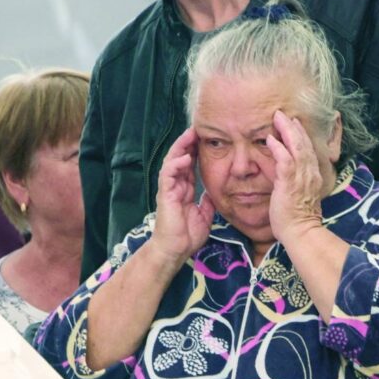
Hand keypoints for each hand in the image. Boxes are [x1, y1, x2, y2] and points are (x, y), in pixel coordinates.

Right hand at [148, 128, 214, 266]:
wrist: (176, 250)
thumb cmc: (187, 236)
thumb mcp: (204, 215)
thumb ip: (207, 202)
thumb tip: (214, 193)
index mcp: (184, 189)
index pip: (189, 164)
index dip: (196, 150)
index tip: (206, 138)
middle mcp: (175, 186)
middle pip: (180, 158)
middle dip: (188, 142)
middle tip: (198, 128)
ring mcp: (169, 189)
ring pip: (172, 162)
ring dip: (180, 148)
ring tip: (190, 135)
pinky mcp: (165, 195)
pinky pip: (168, 175)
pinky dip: (176, 165)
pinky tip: (185, 157)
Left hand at [264, 110, 323, 243]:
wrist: (300, 232)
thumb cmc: (296, 217)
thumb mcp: (298, 194)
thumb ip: (294, 180)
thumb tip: (286, 173)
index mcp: (312, 176)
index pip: (308, 150)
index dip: (300, 135)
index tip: (293, 123)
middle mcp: (310, 174)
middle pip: (304, 144)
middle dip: (294, 127)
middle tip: (283, 114)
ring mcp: (301, 178)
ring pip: (297, 148)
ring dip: (287, 132)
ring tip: (278, 118)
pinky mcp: (290, 184)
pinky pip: (285, 161)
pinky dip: (279, 149)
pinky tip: (271, 139)